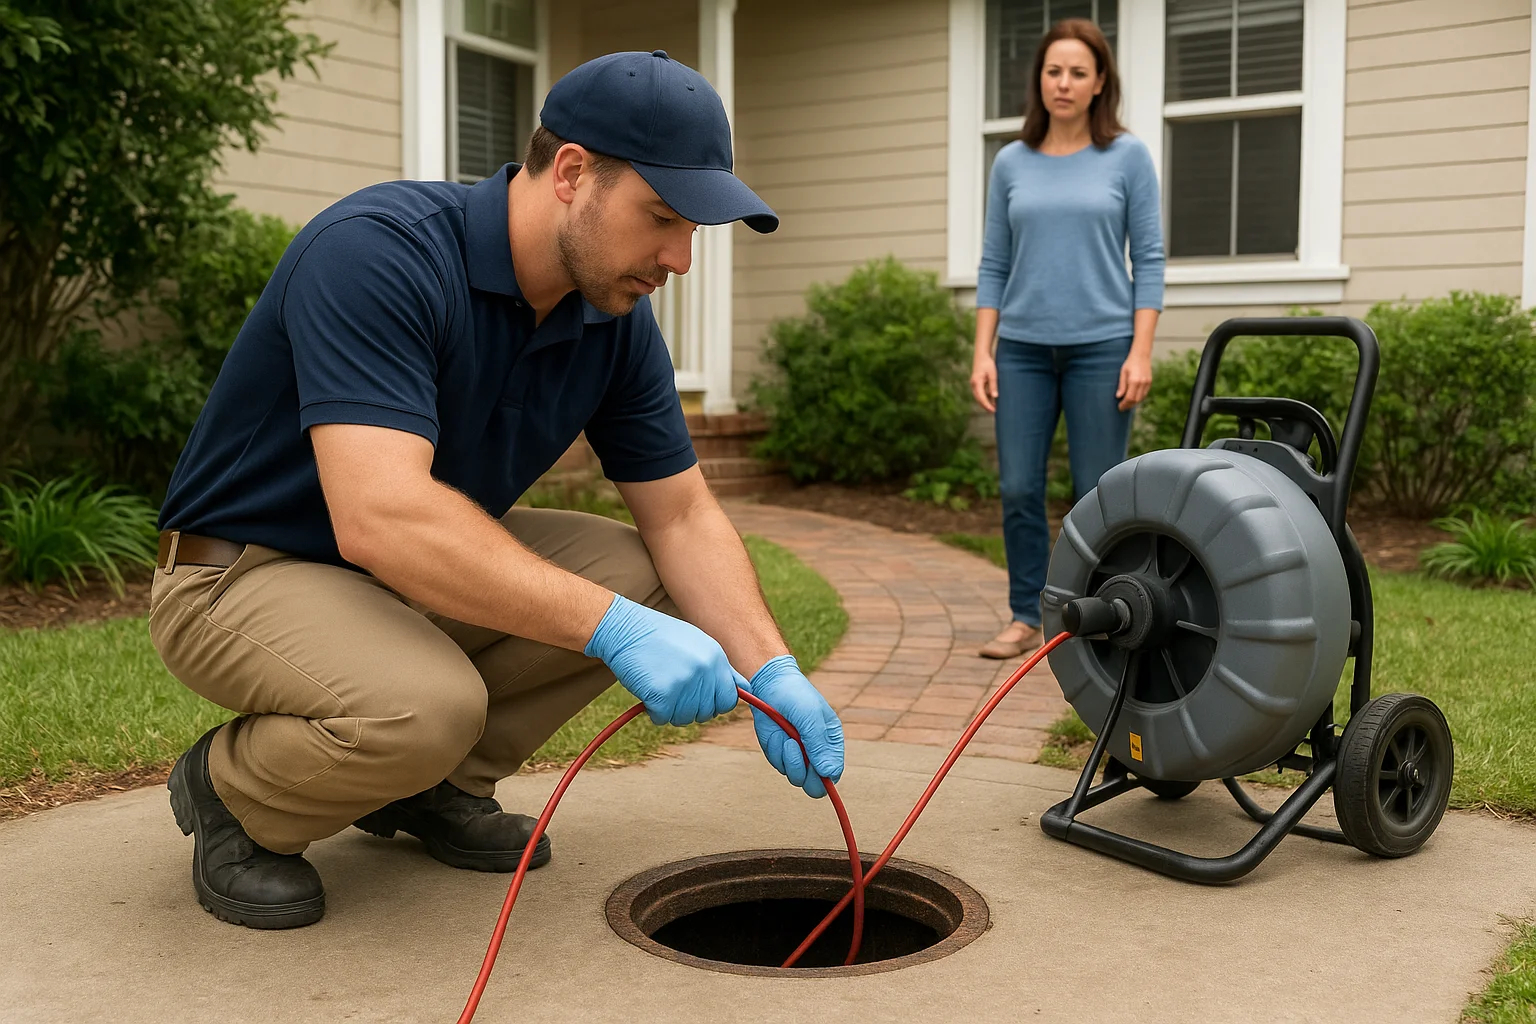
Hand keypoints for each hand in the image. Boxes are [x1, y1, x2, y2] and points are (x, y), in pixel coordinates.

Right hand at [584, 595, 740, 725]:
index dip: (715, 703)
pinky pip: (662, 718)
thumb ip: (720, 668)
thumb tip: (744, 690)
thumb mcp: (697, 644)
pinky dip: (653, 710)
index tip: (700, 699)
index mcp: (716, 658)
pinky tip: (648, 690)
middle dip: (691, 707)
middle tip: (673, 690)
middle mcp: (704, 671)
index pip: (729, 699)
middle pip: (707, 712)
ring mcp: (684, 684)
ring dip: (671, 709)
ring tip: (660, 685)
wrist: (625, 629)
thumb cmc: (660, 637)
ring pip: (685, 718)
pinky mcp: (663, 695)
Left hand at [745, 655, 844, 797]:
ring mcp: (798, 756)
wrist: (770, 685)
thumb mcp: (810, 717)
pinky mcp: (780, 754)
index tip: (813, 764)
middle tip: (794, 748)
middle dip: (803, 771)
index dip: (824, 776)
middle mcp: (816, 754)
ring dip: (788, 756)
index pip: (834, 774)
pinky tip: (776, 732)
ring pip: (795, 777)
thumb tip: (829, 773)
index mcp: (832, 743)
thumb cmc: (796, 697)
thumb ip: (819, 745)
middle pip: (815, 786)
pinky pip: (778, 765)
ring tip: (785, 733)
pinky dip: (775, 750)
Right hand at [970, 353, 998, 412]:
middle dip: (986, 406)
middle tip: (994, 411)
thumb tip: (995, 396)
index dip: (987, 405)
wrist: (982, 355)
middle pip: (979, 399)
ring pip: (979, 397)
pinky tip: (992, 400)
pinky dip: (985, 397)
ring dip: (985, 402)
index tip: (993, 410)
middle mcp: (973, 384)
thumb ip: (993, 385)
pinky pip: (980, 393)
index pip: (981, 397)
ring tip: (994, 407)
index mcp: (977, 382)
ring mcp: (974, 384)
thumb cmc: (988, 363)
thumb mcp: (993, 374)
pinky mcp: (976, 383)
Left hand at [1116, 351, 1152, 410]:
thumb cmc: (1130, 363)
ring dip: (1134, 403)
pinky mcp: (1150, 382)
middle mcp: (1142, 383)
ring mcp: (1147, 383)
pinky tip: (1133, 398)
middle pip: (1136, 400)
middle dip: (1128, 405)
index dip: (1124, 404)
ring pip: (1141, 398)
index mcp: (1134, 381)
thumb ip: (1121, 385)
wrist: (1141, 355)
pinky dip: (1139, 398)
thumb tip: (1118, 396)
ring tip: (1127, 404)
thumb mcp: (1123, 373)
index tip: (1119, 407)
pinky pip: (1144, 394)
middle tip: (1122, 407)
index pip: (1130, 398)